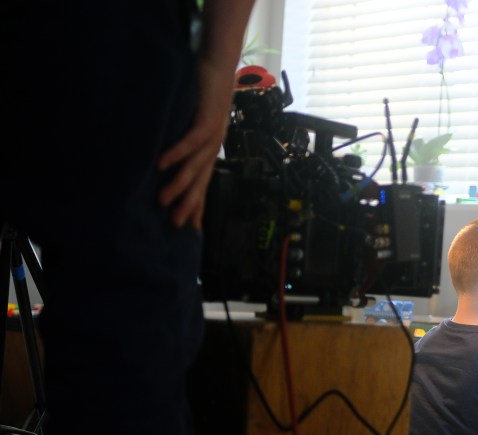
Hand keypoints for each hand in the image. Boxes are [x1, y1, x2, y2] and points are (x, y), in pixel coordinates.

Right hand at [157, 57, 234, 230]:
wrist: (219, 66)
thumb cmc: (203, 94)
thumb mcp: (192, 122)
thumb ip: (183, 140)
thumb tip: (162, 159)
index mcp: (210, 150)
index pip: (203, 183)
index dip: (197, 205)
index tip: (190, 228)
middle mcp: (214, 147)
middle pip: (201, 181)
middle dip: (189, 204)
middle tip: (176, 225)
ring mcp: (213, 134)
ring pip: (196, 166)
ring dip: (180, 185)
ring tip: (164, 201)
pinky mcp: (207, 119)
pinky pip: (192, 141)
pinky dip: (177, 153)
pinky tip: (163, 165)